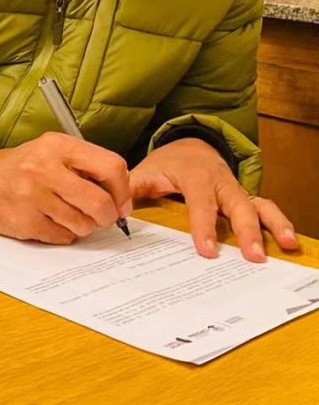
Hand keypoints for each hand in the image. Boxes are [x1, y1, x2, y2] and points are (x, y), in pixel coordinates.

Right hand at [0, 132, 131, 243]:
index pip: (111, 167)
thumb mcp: (52, 152)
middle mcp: (45, 169)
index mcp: (58, 146)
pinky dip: (63, 234)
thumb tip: (121, 198)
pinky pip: (63, 237)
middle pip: (100, 202)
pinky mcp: (25, 221)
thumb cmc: (22, 168)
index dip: (122, 190)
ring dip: (83, 226)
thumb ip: (86, 166)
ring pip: (83, 224)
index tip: (121, 202)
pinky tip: (49, 221)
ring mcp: (34, 197)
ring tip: (68, 215)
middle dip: (107, 216)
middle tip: (103, 218)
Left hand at [129, 137, 298, 262]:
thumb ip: (131, 191)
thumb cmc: (165, 165)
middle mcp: (221, 182)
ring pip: (258, 205)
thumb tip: (115, 213)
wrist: (188, 147)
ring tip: (285, 246)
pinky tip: (288, 242)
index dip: (204, 227)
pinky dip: (278, 223)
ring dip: (272, 225)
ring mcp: (236, 190)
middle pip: (238, 204)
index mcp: (195, 176)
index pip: (201, 203)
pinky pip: (264, 208)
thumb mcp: (145, 173)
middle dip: (247, 230)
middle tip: (253, 256)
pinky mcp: (245, 198)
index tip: (207, 251)